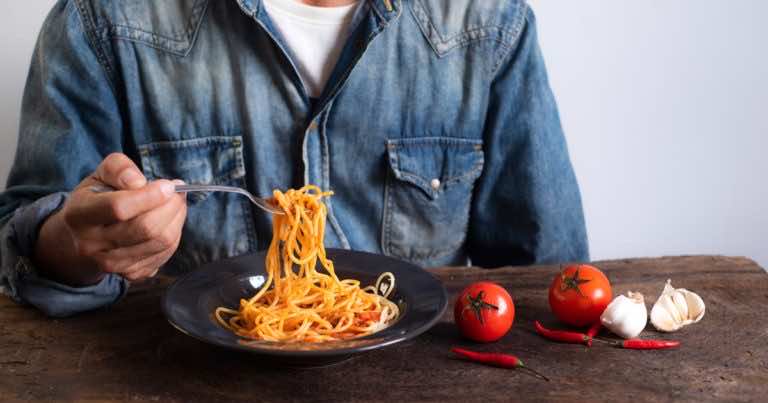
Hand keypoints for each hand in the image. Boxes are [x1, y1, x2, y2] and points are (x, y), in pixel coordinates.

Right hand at [35, 153, 186, 284]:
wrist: (79, 241)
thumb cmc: (95, 200)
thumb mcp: (98, 176)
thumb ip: (118, 168)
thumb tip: (139, 182)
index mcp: (80, 216)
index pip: (119, 208)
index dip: (150, 195)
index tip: (169, 184)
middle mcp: (92, 245)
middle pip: (146, 228)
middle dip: (171, 206)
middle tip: (177, 192)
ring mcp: (111, 264)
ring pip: (161, 241)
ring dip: (177, 218)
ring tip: (175, 203)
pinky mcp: (131, 274)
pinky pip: (166, 253)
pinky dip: (175, 234)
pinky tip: (168, 222)